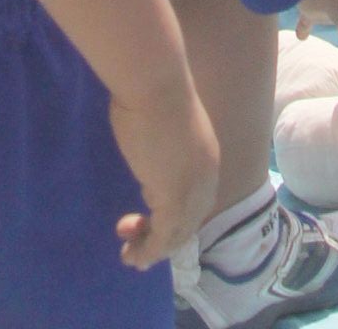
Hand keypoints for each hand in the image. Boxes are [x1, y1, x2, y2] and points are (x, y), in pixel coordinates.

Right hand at [108, 77, 217, 269]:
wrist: (154, 81)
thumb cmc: (152, 91)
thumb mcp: (162, 126)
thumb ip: (161, 150)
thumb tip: (149, 159)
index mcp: (206, 158)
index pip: (196, 199)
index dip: (175, 215)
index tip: (147, 216)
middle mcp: (206, 178)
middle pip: (189, 221)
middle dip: (163, 237)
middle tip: (136, 242)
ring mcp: (193, 190)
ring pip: (177, 234)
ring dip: (152, 249)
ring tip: (130, 256)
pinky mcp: (174, 199)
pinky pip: (163, 237)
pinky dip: (148, 250)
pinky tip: (131, 254)